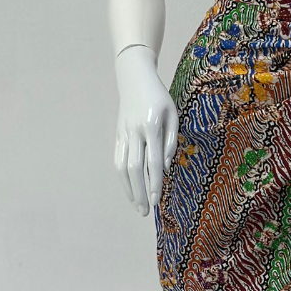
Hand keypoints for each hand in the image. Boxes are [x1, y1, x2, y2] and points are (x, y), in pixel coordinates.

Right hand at [114, 45, 177, 215]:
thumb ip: (170, 141)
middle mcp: (135, 132)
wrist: (134, 78)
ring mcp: (123, 134)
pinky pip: (118, 160)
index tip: (157, 200)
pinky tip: (129, 190)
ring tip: (137, 207)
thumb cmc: (159, 97)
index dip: (155, 182)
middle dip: (140, 192)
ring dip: (129, 189)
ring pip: (123, 167)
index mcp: (151, 126)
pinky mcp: (117, 135)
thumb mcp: (172, 114)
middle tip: (145, 212)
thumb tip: (165, 168)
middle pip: (135, 168)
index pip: (153, 161)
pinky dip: (122, 178)